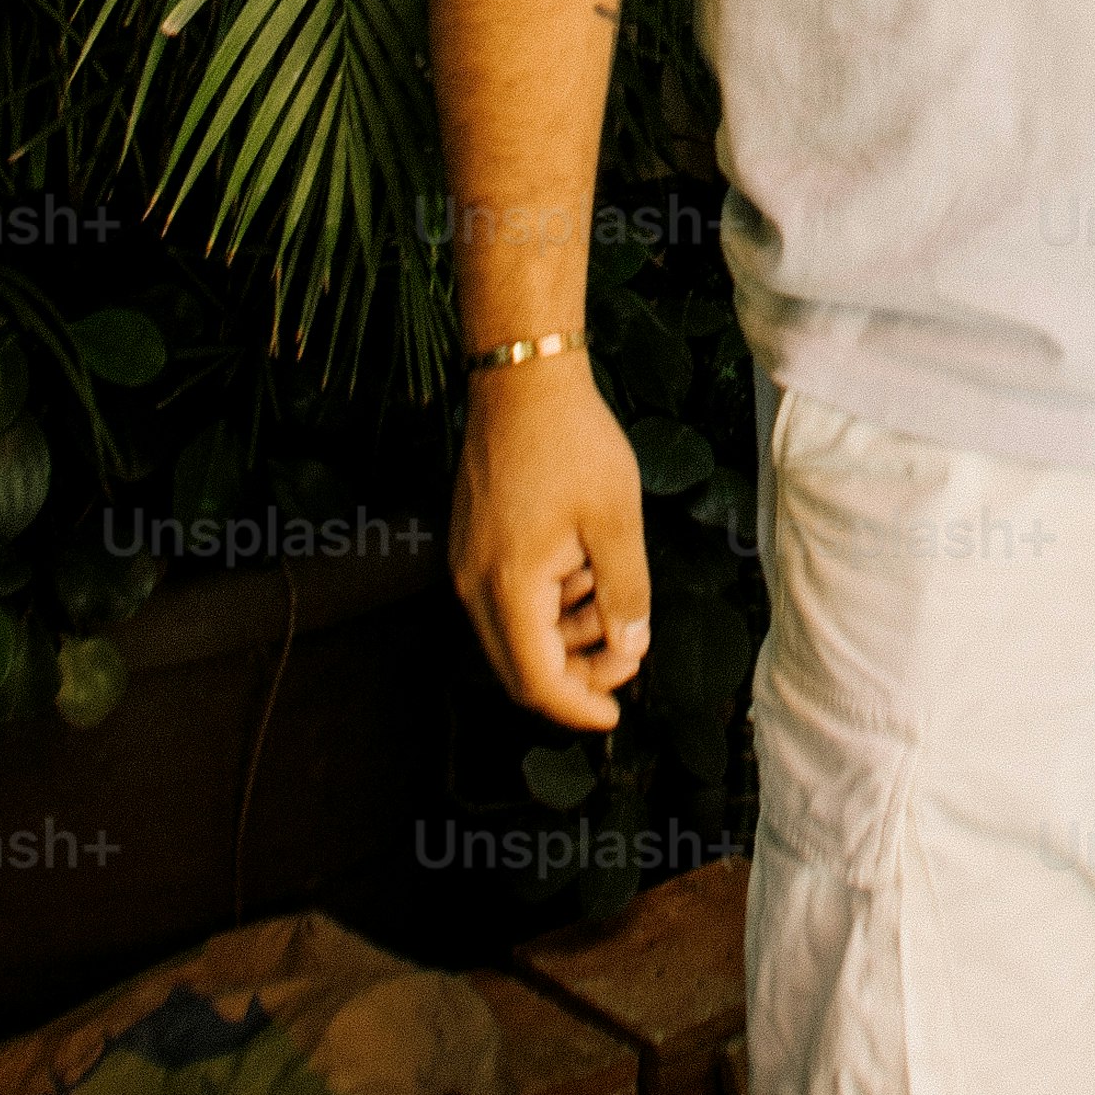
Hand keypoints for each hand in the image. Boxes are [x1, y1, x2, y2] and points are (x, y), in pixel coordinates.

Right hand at [452, 353, 649, 730]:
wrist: (522, 378)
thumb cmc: (571, 443)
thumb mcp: (616, 522)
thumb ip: (624, 594)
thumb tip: (629, 649)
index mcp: (508, 587)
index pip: (537, 681)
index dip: (578, 707)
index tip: (615, 716)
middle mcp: (473, 585)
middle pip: (520, 667)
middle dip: (576, 673)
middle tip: (627, 653)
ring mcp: (465, 563)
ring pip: (515, 633)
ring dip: (566, 633)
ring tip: (610, 591)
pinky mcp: (470, 543)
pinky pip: (507, 598)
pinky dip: (548, 602)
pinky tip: (583, 566)